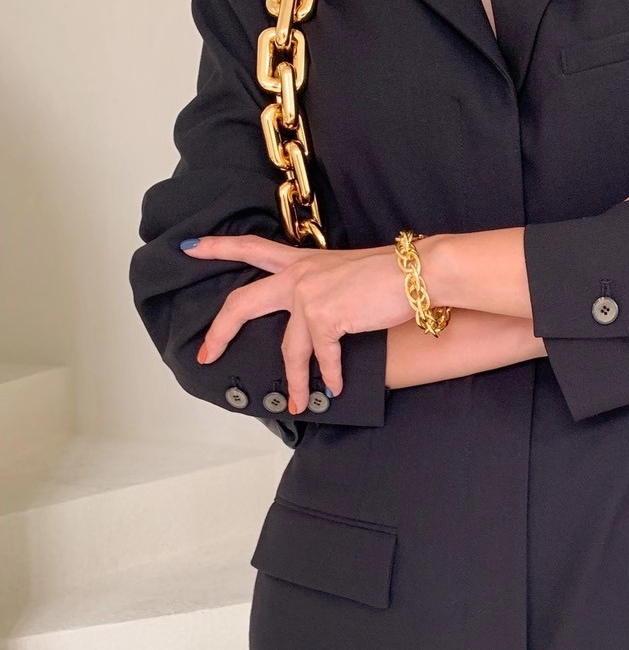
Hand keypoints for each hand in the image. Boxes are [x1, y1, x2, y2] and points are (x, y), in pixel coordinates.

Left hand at [182, 235, 413, 409]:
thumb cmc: (391, 273)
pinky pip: (323, 357)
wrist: (416, 271)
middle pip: (242, 303)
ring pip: (288, 349)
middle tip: (206, 354)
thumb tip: (322, 317)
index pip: (252, 248)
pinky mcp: (325, 317)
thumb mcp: (346, 272)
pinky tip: (337, 387)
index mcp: (301, 262)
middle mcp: (298, 276)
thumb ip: (324, 288)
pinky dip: (331, 375)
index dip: (219, 247)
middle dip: (220, 331)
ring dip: (296, 380)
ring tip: (296, 402)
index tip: (190, 247)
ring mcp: (308, 296)